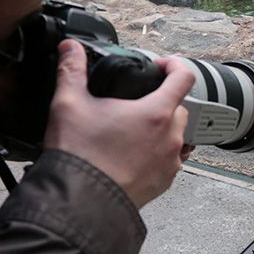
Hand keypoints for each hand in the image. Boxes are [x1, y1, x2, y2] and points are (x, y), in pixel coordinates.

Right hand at [43, 40, 195, 207]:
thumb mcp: (69, 104)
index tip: (161, 65)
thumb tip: (70, 48)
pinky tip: (130, 154)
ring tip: (130, 131)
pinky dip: (155, 153)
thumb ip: (71, 71)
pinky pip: (168, 160)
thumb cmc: (80, 157)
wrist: (80, 204)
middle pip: (179, 107)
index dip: (174, 65)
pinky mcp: (164, 182)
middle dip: (161, 100)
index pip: (184, 77)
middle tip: (134, 103)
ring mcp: (170, 162)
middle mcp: (170, 138)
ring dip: (159, 129)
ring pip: (175, 135)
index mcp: (156, 113)